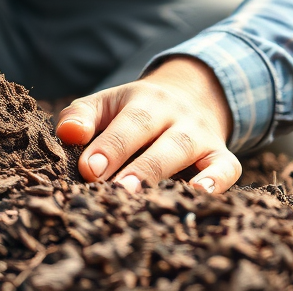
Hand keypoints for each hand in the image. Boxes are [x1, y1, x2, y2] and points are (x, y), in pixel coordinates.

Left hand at [55, 55, 240, 193]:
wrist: (191, 95)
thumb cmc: (134, 111)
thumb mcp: (107, 104)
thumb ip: (81, 116)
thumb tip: (67, 134)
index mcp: (144, 99)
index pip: (127, 121)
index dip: (109, 146)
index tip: (88, 169)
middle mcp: (174, 113)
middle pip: (156, 136)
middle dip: (135, 165)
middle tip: (115, 190)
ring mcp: (200, 134)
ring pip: (184, 151)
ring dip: (163, 174)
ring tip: (143, 198)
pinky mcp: (222, 155)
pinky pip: (226, 167)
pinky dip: (215, 180)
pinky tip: (198, 194)